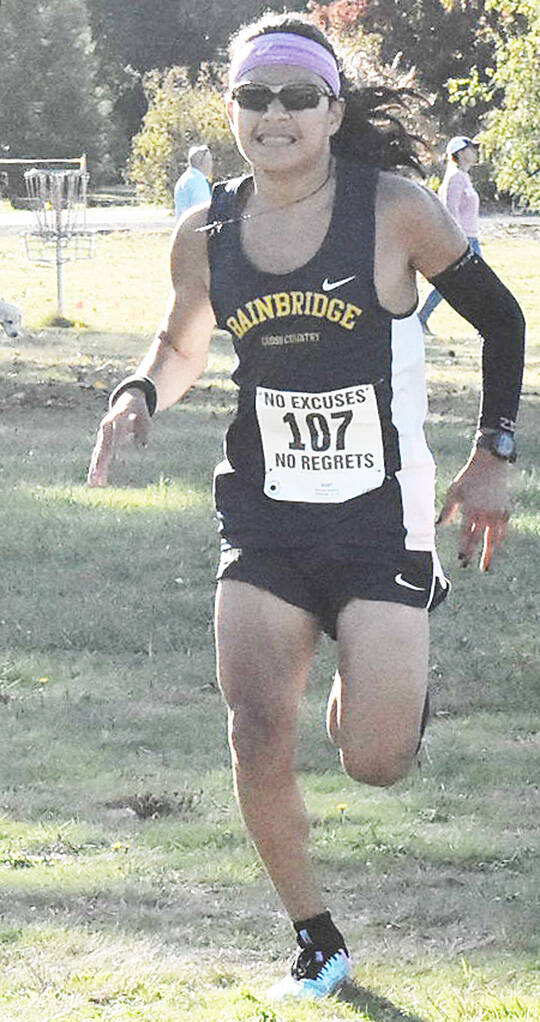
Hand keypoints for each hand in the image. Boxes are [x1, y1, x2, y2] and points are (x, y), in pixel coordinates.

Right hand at [87, 391, 150, 486]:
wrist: (128, 400)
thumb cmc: (139, 411)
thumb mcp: (145, 418)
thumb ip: (144, 431)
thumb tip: (143, 446)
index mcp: (116, 418)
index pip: (113, 432)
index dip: (112, 443)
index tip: (111, 456)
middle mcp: (106, 427)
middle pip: (102, 446)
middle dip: (99, 462)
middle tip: (97, 475)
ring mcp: (103, 435)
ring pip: (98, 453)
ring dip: (96, 469)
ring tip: (93, 483)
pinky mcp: (103, 442)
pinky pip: (99, 456)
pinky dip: (98, 469)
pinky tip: (96, 483)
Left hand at [437, 448, 510, 570]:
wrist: (490, 466)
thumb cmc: (468, 479)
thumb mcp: (453, 492)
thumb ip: (447, 511)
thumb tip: (438, 526)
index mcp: (471, 510)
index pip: (466, 535)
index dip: (464, 549)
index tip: (460, 559)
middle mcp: (485, 514)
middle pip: (479, 541)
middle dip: (473, 555)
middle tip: (467, 566)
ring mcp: (498, 514)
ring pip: (494, 540)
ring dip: (489, 553)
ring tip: (485, 565)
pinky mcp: (506, 512)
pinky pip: (502, 532)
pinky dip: (498, 541)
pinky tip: (493, 548)